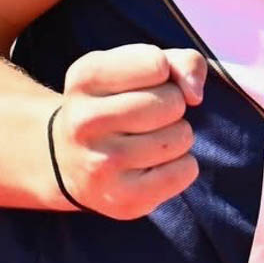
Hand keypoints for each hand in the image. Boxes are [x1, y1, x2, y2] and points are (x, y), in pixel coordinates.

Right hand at [50, 43, 206, 218]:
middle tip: (148, 115)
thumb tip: (195, 94)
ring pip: (182, 136)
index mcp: (85, 77)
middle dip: (173, 105)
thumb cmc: (116, 101)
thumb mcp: (137, 66)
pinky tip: (155, 164)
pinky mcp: (121, 201)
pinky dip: (183, 165)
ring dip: (177, 135)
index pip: (157, 64)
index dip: (164, 72)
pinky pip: (185, 171)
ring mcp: (100, 165)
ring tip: (149, 139)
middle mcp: (84, 121)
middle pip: (172, 102)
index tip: (143, 84)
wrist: (68, 159)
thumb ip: (180, 61)